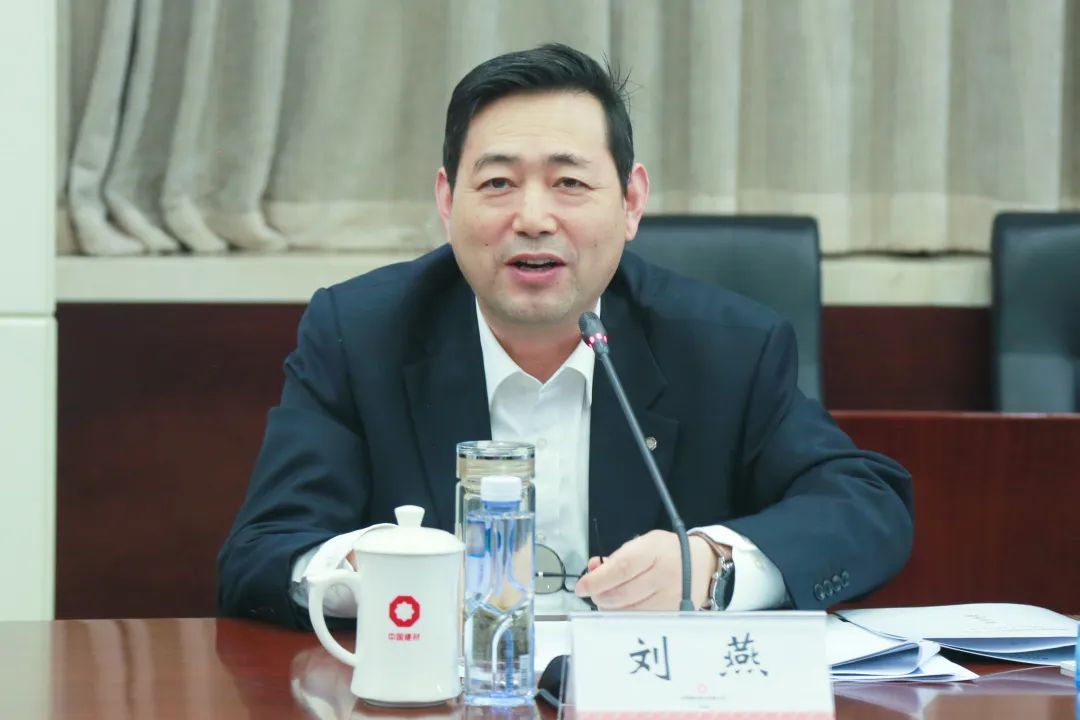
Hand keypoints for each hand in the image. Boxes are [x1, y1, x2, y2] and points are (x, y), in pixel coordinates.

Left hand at [573, 530, 720, 609]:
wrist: (702, 564)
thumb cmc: (666, 551)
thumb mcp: (643, 543)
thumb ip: (618, 557)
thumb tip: (593, 570)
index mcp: (654, 552)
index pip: (620, 569)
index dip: (597, 580)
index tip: (581, 587)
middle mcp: (664, 576)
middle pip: (621, 595)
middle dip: (600, 596)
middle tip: (594, 593)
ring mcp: (670, 599)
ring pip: (628, 613)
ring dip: (611, 608)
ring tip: (608, 598)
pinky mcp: (672, 615)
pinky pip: (640, 621)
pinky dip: (625, 616)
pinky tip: (623, 607)